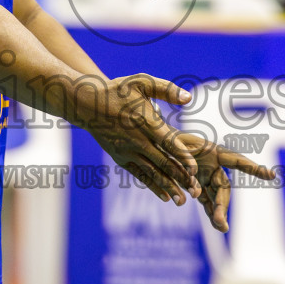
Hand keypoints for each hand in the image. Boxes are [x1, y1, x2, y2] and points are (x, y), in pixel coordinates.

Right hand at [76, 74, 201, 204]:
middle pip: (163, 162)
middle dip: (180, 178)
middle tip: (196, 192)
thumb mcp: (141, 82)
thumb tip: (188, 98)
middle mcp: (138, 140)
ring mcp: (128, 151)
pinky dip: (152, 186)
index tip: (194, 170)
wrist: (88, 104)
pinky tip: (164, 197)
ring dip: (168, 187)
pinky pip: (139, 175)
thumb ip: (166, 90)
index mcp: (146, 122)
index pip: (168, 142)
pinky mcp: (121, 158)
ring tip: (182, 201)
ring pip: (152, 172)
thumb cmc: (117, 91)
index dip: (182, 157)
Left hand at [172, 133, 277, 232]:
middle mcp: (213, 165)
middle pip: (223, 186)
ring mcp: (207, 177)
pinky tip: (217, 225)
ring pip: (217, 198)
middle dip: (223, 204)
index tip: (270, 175)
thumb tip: (192, 175)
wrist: (159, 144)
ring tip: (221, 227)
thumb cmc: (169, 139)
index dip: (252, 167)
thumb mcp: (174, 142)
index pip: (235, 160)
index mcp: (212, 151)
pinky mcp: (199, 187)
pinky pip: (207, 202)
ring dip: (219, 213)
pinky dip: (211, 213)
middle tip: (220, 221)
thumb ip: (184, 157)